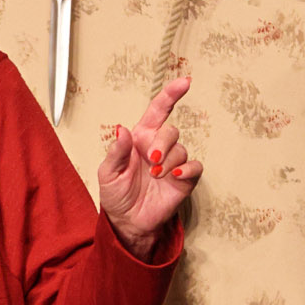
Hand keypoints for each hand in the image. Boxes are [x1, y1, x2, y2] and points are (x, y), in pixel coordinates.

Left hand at [96, 72, 199, 258]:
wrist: (128, 222)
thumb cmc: (116, 195)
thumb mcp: (108, 173)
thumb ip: (116, 151)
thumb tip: (122, 129)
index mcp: (140, 138)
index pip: (158, 110)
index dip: (171, 94)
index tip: (185, 82)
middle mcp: (158, 147)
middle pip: (170, 131)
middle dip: (162, 143)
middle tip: (152, 161)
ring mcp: (173, 162)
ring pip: (181, 149)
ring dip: (169, 161)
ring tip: (156, 176)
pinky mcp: (184, 179)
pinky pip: (195, 167)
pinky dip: (188, 169)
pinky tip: (176, 175)